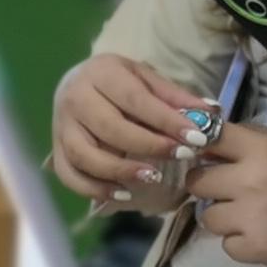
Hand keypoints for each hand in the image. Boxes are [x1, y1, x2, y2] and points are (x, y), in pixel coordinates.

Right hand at [51, 53, 201, 201]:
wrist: (76, 82)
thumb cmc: (118, 81)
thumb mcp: (145, 78)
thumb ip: (174, 97)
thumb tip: (210, 113)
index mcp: (100, 72)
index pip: (135, 100)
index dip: (166, 121)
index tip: (196, 137)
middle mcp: (74, 97)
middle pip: (110, 128)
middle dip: (149, 146)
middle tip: (181, 156)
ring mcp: (61, 126)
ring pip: (85, 155)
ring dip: (120, 170)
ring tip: (152, 177)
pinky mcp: (56, 149)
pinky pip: (69, 175)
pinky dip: (94, 188)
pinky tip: (123, 194)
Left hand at [182, 124, 266, 266]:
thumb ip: (249, 140)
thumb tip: (207, 139)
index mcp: (261, 149)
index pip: (211, 137)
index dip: (204, 147)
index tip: (208, 157)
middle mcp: (251, 180)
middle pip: (197, 181)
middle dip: (210, 186)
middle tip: (230, 192)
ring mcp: (251, 217)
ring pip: (208, 217)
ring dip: (225, 218)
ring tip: (249, 217)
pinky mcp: (256, 249)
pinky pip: (226, 246)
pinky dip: (240, 243)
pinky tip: (261, 236)